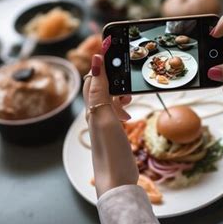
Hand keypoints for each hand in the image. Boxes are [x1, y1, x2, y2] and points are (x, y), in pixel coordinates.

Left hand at [82, 37, 137, 196]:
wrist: (116, 182)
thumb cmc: (111, 151)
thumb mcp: (105, 117)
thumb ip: (100, 90)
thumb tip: (94, 59)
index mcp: (92, 106)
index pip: (94, 75)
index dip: (103, 58)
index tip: (112, 41)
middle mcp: (95, 113)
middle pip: (100, 84)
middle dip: (112, 74)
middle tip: (127, 71)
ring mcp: (103, 123)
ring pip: (108, 98)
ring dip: (118, 92)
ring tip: (130, 96)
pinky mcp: (111, 132)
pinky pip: (114, 112)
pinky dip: (122, 108)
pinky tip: (129, 114)